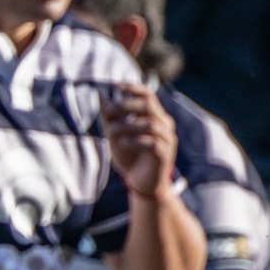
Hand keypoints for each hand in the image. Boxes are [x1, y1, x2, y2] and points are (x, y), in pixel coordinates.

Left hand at [101, 83, 177, 199]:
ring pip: (150, 124)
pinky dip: (135, 141)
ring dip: (128, 125)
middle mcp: (164, 125)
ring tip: (112, 130)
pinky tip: (121, 143)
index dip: (134, 88)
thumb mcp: (116, 137)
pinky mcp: (164, 154)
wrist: (143, 183)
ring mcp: (167, 139)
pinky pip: (152, 143)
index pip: (148, 95)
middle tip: (108, 111)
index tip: (116, 86)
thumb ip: (111, 120)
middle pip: (149, 106)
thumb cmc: (130, 157)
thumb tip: (103, 100)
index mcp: (155, 117)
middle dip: (127, 106)